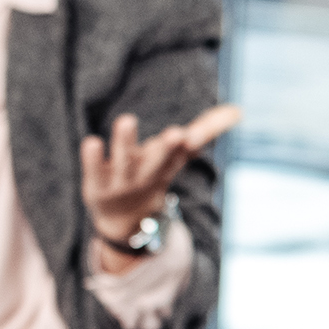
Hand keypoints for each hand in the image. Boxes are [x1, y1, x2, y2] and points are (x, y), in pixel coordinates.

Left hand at [81, 104, 242, 269]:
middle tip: (176, 134)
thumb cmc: (153, 175)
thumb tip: (238, 111)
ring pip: (123, 162)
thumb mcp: (177, 154)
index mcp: (165, 165)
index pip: (177, 153)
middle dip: (166, 149)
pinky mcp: (95, 183)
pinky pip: (93, 170)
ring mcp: (120, 180)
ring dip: (125, 143)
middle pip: (156, 160)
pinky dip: (92, 159)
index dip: (182, 144)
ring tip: (127, 119)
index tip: (188, 134)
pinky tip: (91, 142)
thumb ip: (205, 130)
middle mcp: (144, 174)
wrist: (124, 218)